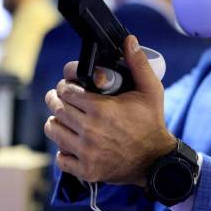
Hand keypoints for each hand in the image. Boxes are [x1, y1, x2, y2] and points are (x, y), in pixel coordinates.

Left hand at [44, 35, 176, 186]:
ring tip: (64, 118)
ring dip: (56, 122)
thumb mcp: (151, 90)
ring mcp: (86, 152)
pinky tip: (72, 143)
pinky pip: (60, 158)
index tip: (69, 86)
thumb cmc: (152, 123)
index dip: (65, 85)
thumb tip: (129, 40)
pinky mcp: (86, 170)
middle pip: (57, 109)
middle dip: (56, 100)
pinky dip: (63, 151)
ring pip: (54, 131)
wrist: (157, 160)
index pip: (66, 91)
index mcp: (101, 109)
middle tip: (61, 99)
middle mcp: (90, 130)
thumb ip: (138, 63)